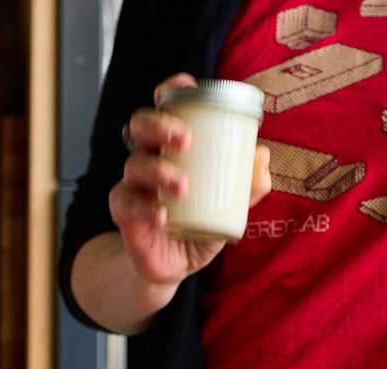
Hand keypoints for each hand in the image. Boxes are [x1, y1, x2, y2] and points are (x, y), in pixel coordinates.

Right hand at [109, 73, 271, 285]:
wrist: (176, 265)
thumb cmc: (201, 224)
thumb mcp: (232, 206)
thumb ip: (249, 185)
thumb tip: (262, 157)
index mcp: (172, 146)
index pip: (165, 107)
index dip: (171, 90)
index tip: (185, 85)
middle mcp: (149, 157)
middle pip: (141, 125)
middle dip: (160, 125)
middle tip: (185, 141)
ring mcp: (133, 185)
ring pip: (134, 164)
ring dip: (158, 171)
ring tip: (182, 186)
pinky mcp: (124, 213)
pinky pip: (126, 203)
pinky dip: (144, 207)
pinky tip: (162, 215)